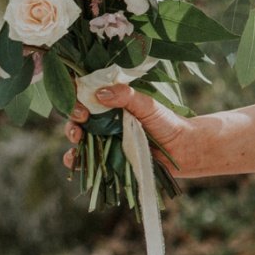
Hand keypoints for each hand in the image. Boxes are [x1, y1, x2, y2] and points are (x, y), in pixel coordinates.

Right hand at [65, 83, 205, 180]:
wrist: (183, 150)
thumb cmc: (167, 122)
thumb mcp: (148, 105)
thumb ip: (126, 97)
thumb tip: (99, 93)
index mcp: (112, 103)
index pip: (86, 95)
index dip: (76, 95)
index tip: (78, 97)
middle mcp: (104, 121)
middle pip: (78, 116)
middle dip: (73, 116)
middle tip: (82, 118)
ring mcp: (104, 141)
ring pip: (78, 138)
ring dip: (71, 136)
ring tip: (76, 136)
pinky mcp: (107, 161)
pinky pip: (86, 161)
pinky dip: (75, 160)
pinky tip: (73, 159)